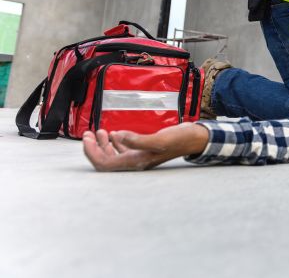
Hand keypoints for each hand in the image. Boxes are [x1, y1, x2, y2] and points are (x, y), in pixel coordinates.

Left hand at [82, 124, 208, 171]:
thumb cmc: (180, 139)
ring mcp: (139, 157)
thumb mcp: (160, 139)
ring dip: (102, 145)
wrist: (195, 138)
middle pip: (106, 161)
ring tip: (97, 131)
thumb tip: (117, 136)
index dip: (91, 153)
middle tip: (87, 133)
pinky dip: (115, 142)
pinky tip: (113, 134)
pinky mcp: (144, 150)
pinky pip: (124, 150)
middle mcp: (135, 163)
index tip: (86, 138)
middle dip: (93, 148)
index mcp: (136, 163)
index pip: (104, 164)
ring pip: (113, 155)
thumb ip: (137, 140)